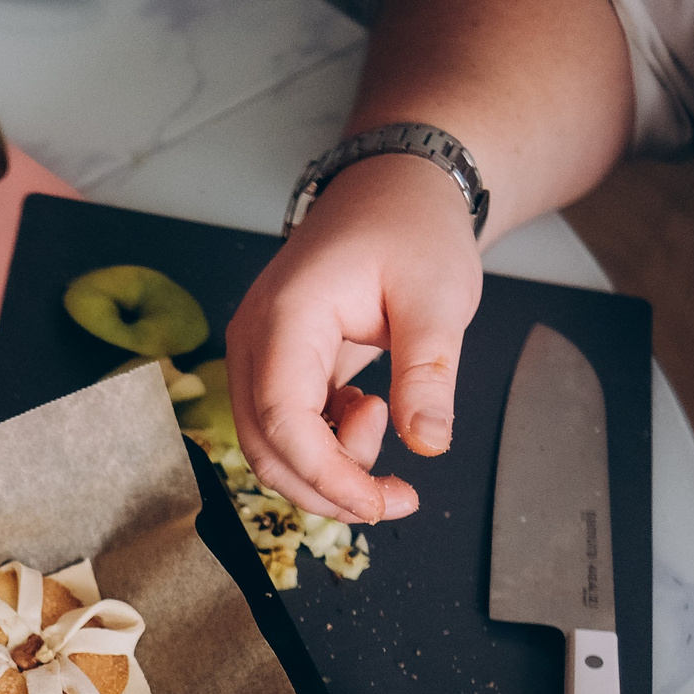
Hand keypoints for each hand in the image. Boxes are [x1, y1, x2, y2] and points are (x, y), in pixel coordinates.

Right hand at [224, 152, 482, 524]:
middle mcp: (254, 340)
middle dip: (328, 489)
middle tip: (398, 496)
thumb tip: (429, 444)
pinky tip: (369, 411)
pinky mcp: (273, 368)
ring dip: (328, 469)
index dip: (327, 476)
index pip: (282, 420)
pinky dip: (326, 446)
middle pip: (265, 448)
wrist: (395, 190)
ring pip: (270, 448)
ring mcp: (257, 355)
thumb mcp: (439, 297)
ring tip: (388, 417)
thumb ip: (428, 373)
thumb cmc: (412, 230)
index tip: (382, 503)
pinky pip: (285, 430)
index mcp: (286, 316)